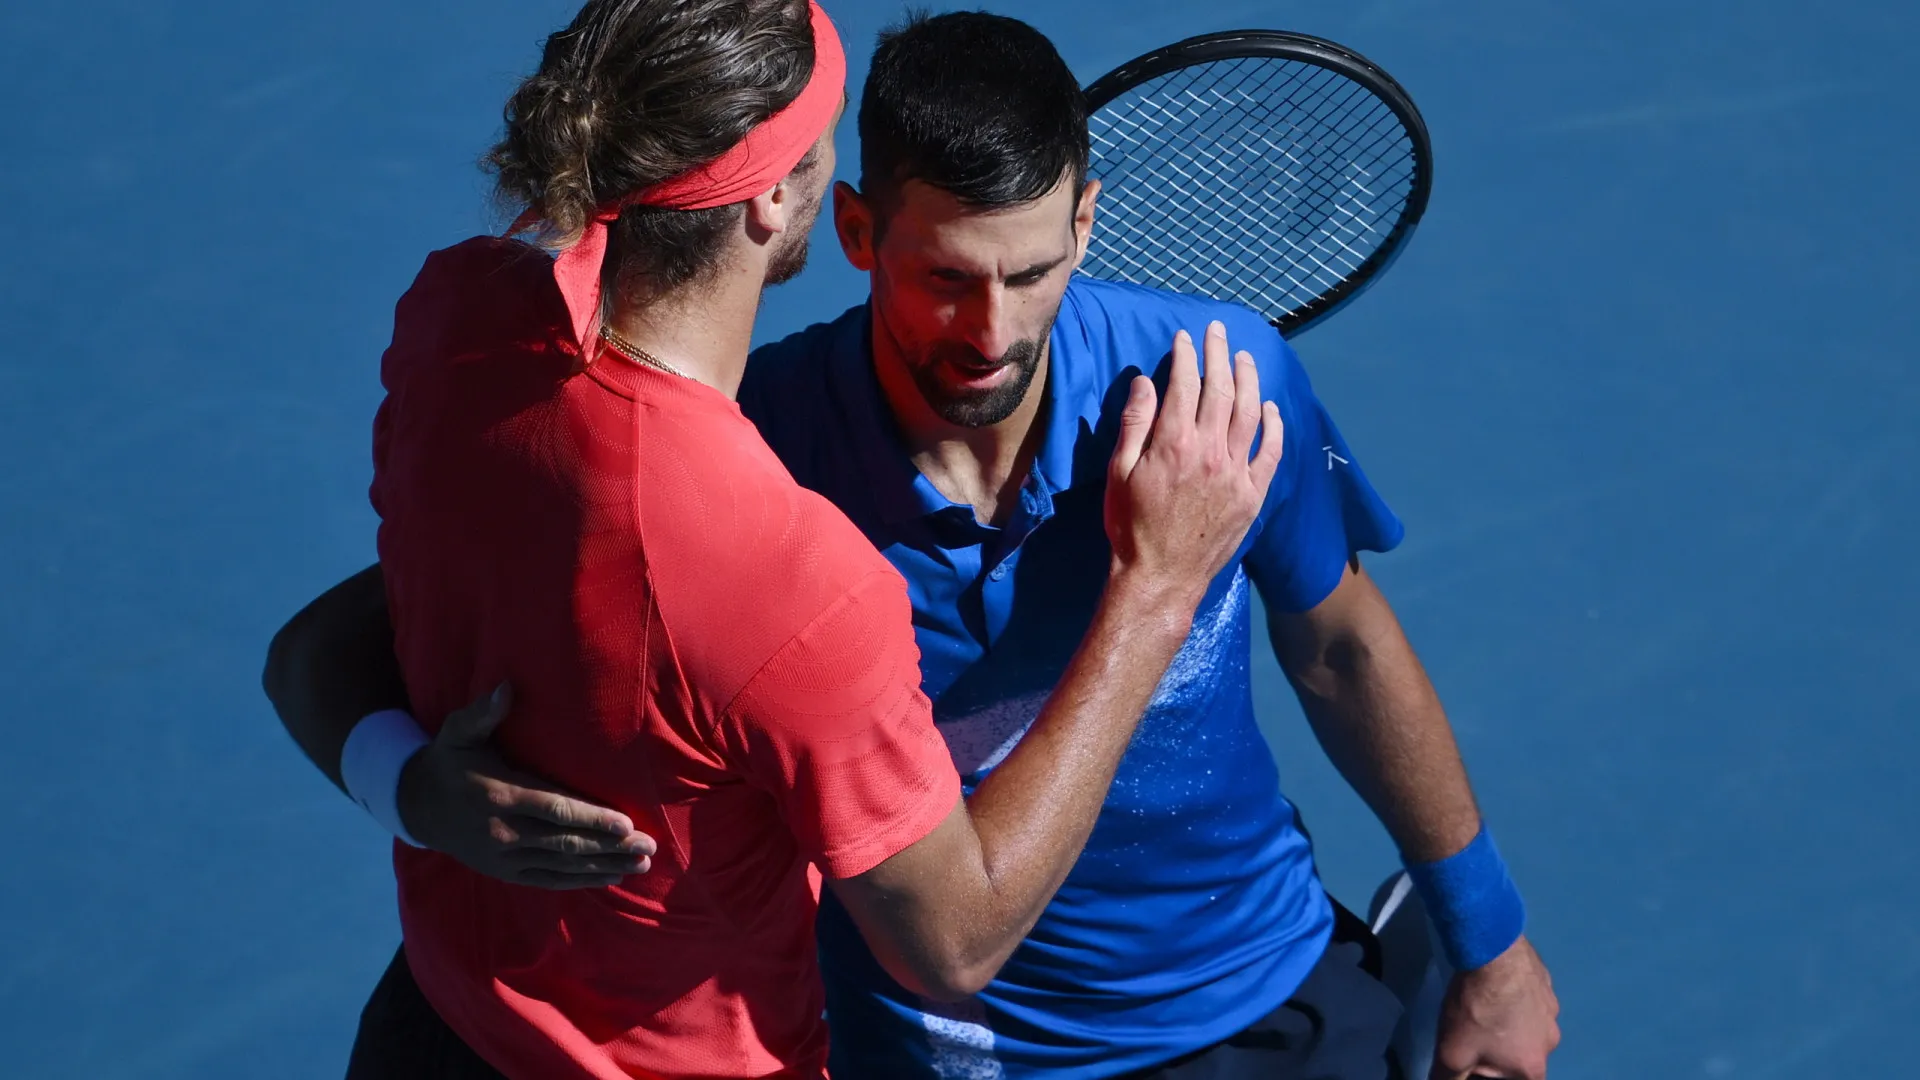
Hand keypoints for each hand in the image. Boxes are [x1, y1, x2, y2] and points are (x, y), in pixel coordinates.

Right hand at [396, 683, 657, 888]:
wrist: (417, 805)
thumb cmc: (449, 761)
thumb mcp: (459, 733)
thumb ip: (483, 713)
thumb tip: (506, 687)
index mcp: (500, 795)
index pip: (554, 810)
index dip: (591, 819)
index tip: (626, 823)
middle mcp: (504, 832)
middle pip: (566, 842)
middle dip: (610, 846)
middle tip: (649, 847)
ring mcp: (504, 857)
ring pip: (562, 864)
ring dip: (604, 866)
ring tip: (641, 865)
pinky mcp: (505, 872)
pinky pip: (548, 880)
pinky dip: (581, 881)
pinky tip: (611, 877)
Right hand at [1105, 320, 1282, 604]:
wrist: (1161, 576)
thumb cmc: (1130, 526)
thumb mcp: (1119, 472)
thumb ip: (1134, 424)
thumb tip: (1145, 382)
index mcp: (1173, 442)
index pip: (1185, 385)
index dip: (1185, 356)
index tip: (1185, 338)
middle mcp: (1210, 450)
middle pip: (1220, 389)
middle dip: (1219, 355)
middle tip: (1218, 333)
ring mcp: (1236, 471)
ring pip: (1249, 412)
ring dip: (1248, 380)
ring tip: (1245, 358)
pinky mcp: (1253, 493)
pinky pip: (1271, 450)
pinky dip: (1273, 424)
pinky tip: (1271, 407)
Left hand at [1431, 935, 1560, 1078]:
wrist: (1494, 954)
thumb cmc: (1476, 1010)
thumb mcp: (1452, 1054)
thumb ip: (1449, 1078)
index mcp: (1533, 1066)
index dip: (1489, 1075)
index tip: (1474, 1059)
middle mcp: (1551, 1042)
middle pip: (1521, 1055)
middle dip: (1497, 1049)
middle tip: (1473, 1030)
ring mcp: (1553, 1011)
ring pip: (1527, 1026)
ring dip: (1508, 1023)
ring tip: (1483, 1006)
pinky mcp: (1548, 985)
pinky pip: (1531, 1000)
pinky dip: (1515, 999)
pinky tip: (1496, 987)